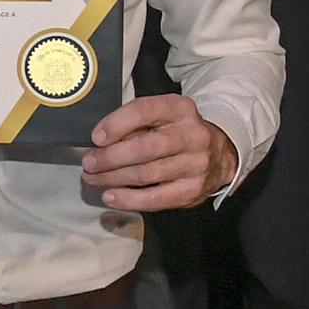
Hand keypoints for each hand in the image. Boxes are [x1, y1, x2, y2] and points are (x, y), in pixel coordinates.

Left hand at [82, 93, 237, 211]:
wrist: (220, 154)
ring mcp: (196, 164)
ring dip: (113, 179)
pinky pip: (156, 198)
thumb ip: (135, 124)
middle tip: (88, 163)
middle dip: (110, 157)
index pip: (144, 110)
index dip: (116, 124)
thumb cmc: (177, 132)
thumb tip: (100, 143)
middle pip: (144, 148)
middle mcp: (192, 135)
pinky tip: (111, 196)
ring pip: (147, 175)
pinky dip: (129, 200)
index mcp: (180, 109)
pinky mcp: (194, 190)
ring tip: (93, 178)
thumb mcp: (162, 116)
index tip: (96, 137)